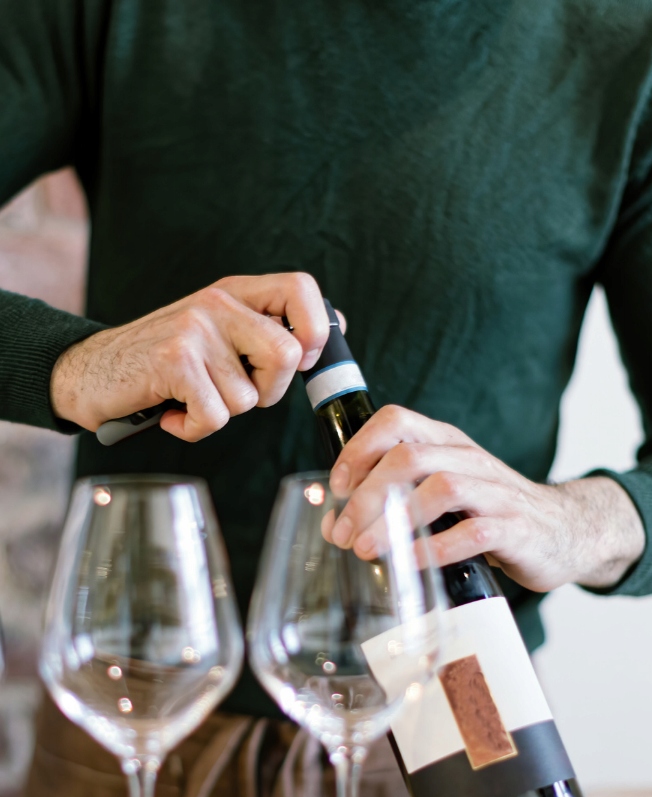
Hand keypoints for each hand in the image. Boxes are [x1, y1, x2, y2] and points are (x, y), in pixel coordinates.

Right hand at [50, 273, 342, 441]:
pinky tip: (174, 413)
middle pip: (288, 354)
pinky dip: (196, 429)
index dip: (316, 329)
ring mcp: (194, 329)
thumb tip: (337, 325)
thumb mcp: (222, 333)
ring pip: (249, 397)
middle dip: (271, 390)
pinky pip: (216, 416)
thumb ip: (270, 328)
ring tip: (192, 397)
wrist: (89, 372)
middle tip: (236, 391)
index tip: (303, 359)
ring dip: (224, 412)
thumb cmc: (165, 362)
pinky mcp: (173, 361)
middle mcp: (217, 304)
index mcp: (235, 293)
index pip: (301, 288)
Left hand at [323, 405, 645, 591]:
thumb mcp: (449, 493)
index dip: (359, 449)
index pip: (397, 420)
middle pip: (409, 458)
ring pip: (440, 488)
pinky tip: (410, 564)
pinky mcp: (515, 528)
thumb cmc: (495, 514)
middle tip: (344, 533)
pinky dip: (434, 548)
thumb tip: (338, 524)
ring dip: (395, 520)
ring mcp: (496, 493)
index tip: (337, 488)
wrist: (567, 531)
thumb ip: (401, 500)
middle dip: (368, 495)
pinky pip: (472, 532)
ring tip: (367, 550)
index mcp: (450, 443)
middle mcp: (472, 460)